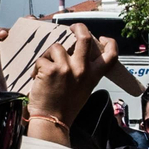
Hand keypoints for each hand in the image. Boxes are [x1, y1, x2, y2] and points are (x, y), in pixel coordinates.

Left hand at [28, 24, 116, 142]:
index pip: (111, 54)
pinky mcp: (51, 69)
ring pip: (57, 47)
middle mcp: (82, 69)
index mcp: (93, 75)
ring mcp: (67, 68)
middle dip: (78, 27)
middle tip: (71, 28)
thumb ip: (85, 72)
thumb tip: (77, 55)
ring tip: (46, 69)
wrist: (52, 120)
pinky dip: (38, 67)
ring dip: (49, 55)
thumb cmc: (66, 107)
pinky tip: (39, 79)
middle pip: (84, 37)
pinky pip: (42, 59)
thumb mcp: (84, 89)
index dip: (109, 42)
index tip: (101, 38)